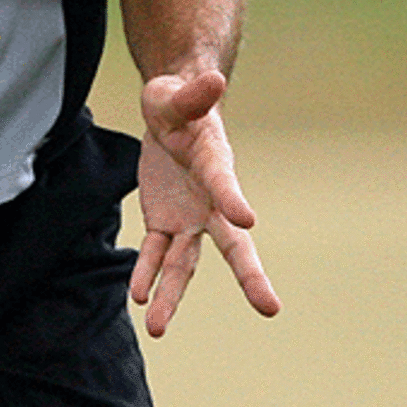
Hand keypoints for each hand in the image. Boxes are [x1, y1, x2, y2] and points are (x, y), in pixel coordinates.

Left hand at [130, 70, 280, 336]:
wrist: (170, 113)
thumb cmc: (179, 100)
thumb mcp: (176, 94)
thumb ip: (193, 93)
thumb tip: (213, 78)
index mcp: (216, 162)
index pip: (224, 182)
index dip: (232, 197)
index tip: (246, 216)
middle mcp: (210, 199)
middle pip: (232, 243)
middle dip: (248, 274)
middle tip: (269, 307)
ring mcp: (189, 215)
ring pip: (185, 262)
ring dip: (171, 293)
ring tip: (156, 328)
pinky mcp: (164, 222)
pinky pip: (154, 251)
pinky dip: (145, 272)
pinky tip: (137, 298)